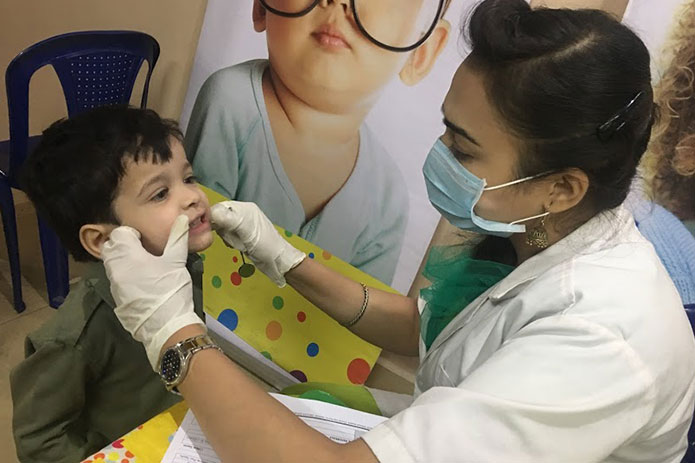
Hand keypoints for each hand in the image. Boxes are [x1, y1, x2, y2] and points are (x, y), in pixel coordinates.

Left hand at [101, 215, 204, 368]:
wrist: (166, 324)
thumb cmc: (171, 288)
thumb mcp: (177, 261)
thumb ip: (177, 238)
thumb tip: (182, 218)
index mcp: (127, 254)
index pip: (120, 233)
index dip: (133, 233)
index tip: (147, 240)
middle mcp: (115, 267)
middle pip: (112, 248)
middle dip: (124, 246)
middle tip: (145, 251)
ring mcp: (114, 284)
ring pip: (113, 264)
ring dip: (124, 261)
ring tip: (145, 267)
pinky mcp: (117, 298)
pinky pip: (117, 280)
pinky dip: (126, 277)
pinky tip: (143, 284)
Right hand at [210, 201, 305, 286]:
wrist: (277, 262)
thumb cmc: (265, 246)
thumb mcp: (246, 232)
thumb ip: (229, 220)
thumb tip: (212, 213)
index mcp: (245, 208)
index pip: (221, 207)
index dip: (214, 217)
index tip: (212, 228)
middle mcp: (243, 214)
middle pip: (220, 216)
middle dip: (220, 228)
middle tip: (228, 237)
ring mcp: (243, 225)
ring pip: (222, 227)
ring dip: (225, 236)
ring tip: (235, 243)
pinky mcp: (242, 235)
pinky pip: (228, 235)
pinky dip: (229, 241)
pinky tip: (235, 246)